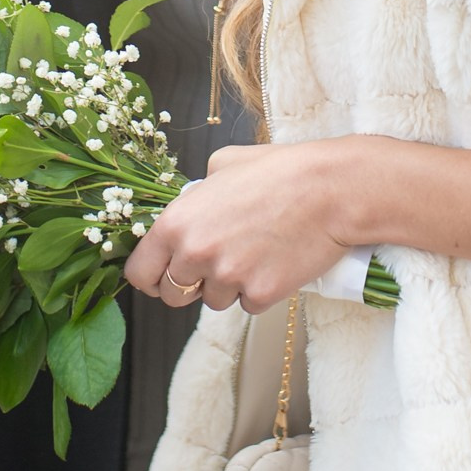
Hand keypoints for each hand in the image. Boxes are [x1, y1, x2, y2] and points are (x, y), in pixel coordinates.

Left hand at [126, 142, 352, 314]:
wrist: (331, 189)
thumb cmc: (281, 172)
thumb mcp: (223, 165)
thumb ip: (196, 192)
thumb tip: (190, 205)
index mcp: (177, 222)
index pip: (140, 272)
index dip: (150, 277)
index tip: (161, 278)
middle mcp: (196, 253)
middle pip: (173, 295)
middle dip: (189, 285)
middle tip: (214, 266)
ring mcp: (229, 277)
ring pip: (213, 301)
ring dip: (228, 286)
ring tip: (254, 253)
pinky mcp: (261, 294)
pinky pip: (248, 305)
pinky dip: (259, 291)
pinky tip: (274, 262)